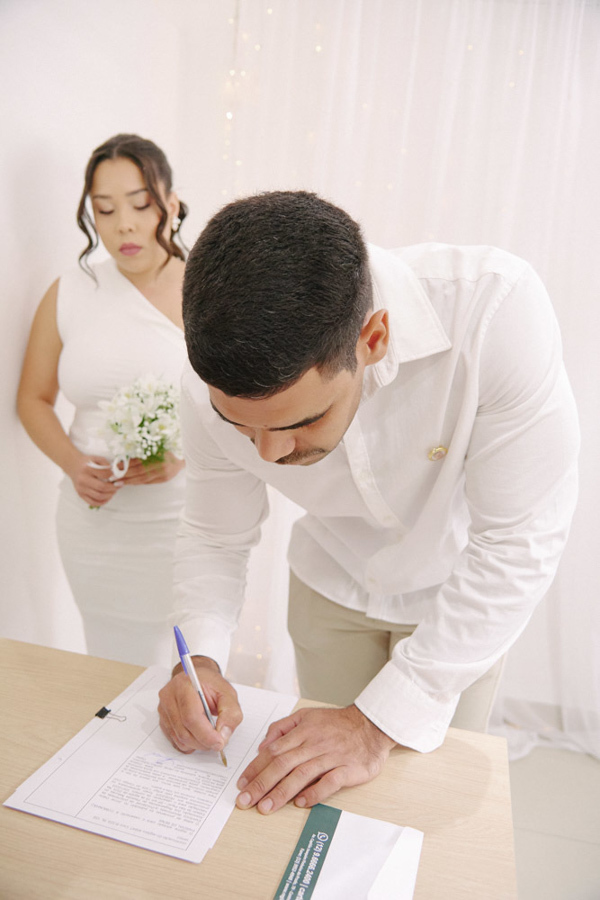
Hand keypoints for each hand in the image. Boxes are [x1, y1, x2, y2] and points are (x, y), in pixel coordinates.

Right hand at [68, 454, 121, 506]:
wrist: (73, 466)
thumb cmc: (87, 462)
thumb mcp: (96, 458)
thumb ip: (105, 463)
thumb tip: (115, 473)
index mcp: (87, 469)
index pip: (104, 474)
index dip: (114, 476)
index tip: (119, 477)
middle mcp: (83, 479)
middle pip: (102, 487)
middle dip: (114, 487)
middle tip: (119, 485)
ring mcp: (81, 488)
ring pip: (98, 496)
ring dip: (110, 495)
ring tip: (114, 491)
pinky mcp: (80, 495)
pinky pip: (93, 502)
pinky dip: (102, 502)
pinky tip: (108, 497)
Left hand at [118, 452, 184, 485]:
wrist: (183, 457)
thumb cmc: (166, 450)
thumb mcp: (155, 447)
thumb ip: (142, 453)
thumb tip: (125, 460)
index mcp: (157, 454)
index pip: (138, 462)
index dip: (126, 466)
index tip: (115, 468)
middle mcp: (161, 464)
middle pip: (139, 472)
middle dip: (125, 475)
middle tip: (113, 478)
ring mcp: (163, 473)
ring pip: (143, 479)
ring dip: (129, 481)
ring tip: (119, 483)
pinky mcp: (165, 479)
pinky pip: (148, 482)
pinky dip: (138, 482)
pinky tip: (130, 483)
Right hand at [158, 658, 242, 754]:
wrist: (197, 679)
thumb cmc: (211, 685)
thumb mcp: (228, 693)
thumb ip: (230, 713)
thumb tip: (223, 736)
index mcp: (184, 685)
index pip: (191, 716)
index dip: (206, 734)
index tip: (219, 742)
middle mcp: (169, 697)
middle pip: (184, 731)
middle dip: (203, 742)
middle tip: (218, 742)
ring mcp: (163, 709)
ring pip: (179, 738)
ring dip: (197, 744)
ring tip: (210, 737)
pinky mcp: (163, 720)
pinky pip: (175, 740)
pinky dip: (189, 744)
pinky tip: (199, 736)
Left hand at [235, 705, 395, 814]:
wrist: (371, 725)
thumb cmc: (337, 723)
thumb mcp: (306, 715)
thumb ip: (283, 727)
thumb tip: (263, 745)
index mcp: (303, 732)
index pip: (273, 751)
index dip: (256, 768)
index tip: (242, 784)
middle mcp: (314, 744)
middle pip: (283, 764)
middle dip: (261, 784)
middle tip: (246, 801)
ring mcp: (331, 757)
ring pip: (302, 774)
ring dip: (281, 792)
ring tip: (266, 807)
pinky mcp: (348, 769)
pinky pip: (330, 782)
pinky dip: (315, 793)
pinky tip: (301, 803)